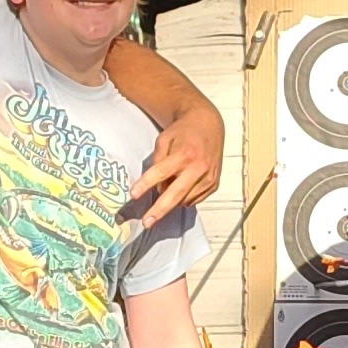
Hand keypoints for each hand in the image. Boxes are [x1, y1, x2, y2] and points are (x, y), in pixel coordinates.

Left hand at [126, 106, 220, 223]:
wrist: (209, 125)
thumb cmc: (183, 131)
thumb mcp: (164, 139)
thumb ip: (158, 161)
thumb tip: (156, 187)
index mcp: (185, 154)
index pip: (161, 172)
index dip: (146, 184)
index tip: (133, 195)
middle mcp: (199, 167)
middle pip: (176, 194)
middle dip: (159, 210)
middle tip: (146, 222)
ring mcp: (209, 178)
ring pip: (184, 199)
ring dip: (172, 199)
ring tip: (169, 184)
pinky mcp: (214, 184)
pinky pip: (194, 199)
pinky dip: (184, 197)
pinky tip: (182, 184)